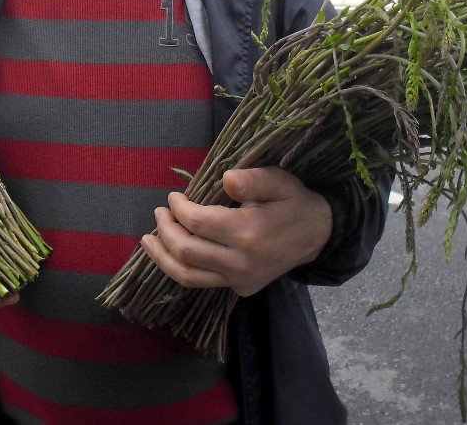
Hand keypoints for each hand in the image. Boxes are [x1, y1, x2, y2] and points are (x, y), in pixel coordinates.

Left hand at [142, 167, 331, 297]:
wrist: (319, 235)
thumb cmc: (295, 202)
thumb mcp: (280, 182)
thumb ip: (253, 180)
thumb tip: (225, 179)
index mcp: (249, 232)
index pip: (198, 223)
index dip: (179, 209)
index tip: (173, 196)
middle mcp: (242, 262)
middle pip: (186, 252)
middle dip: (166, 231)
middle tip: (159, 212)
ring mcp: (241, 280)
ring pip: (189, 276)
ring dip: (163, 258)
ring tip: (147, 241)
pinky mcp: (242, 289)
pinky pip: (203, 282)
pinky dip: (182, 269)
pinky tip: (171, 254)